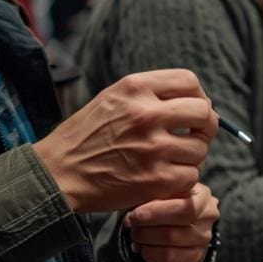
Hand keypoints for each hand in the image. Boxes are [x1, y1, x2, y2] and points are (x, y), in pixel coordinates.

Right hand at [33, 70, 217, 213]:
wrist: (57, 174)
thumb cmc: (87, 136)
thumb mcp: (113, 99)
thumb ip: (152, 94)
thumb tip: (200, 102)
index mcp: (134, 88)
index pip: (189, 81)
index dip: (199, 97)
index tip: (194, 111)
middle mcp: (145, 114)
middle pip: (204, 113)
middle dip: (205, 126)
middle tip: (195, 135)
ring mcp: (152, 148)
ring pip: (200, 148)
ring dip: (191, 155)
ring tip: (171, 158)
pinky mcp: (156, 179)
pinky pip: (191, 175)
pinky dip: (182, 179)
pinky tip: (164, 176)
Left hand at [124, 183, 218, 261]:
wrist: (180, 217)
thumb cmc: (168, 199)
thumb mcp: (163, 190)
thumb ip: (153, 196)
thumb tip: (133, 214)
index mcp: (202, 196)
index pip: (184, 208)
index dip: (156, 213)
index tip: (136, 214)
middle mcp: (208, 218)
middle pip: (173, 232)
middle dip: (146, 230)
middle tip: (131, 225)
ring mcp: (204, 239)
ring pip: (169, 248)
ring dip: (145, 242)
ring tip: (136, 235)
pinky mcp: (196, 256)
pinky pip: (169, 259)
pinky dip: (150, 254)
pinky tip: (144, 247)